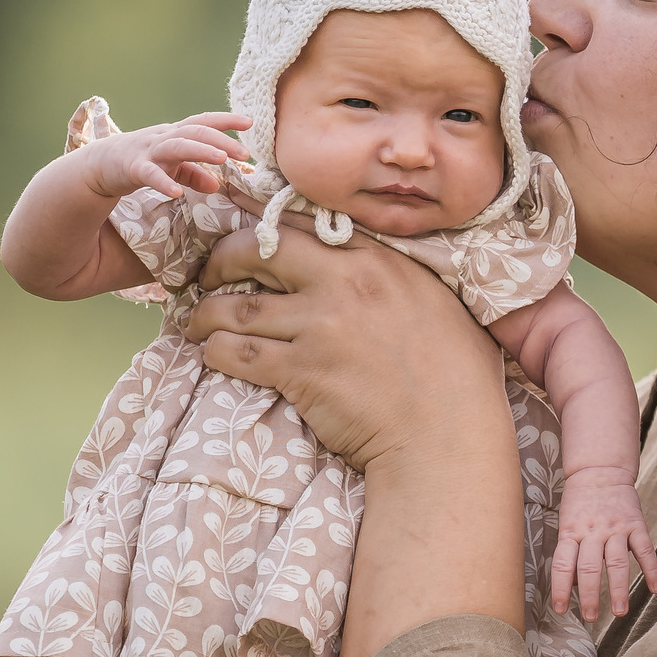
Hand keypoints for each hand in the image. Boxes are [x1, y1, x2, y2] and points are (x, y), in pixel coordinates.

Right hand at [78, 113, 251, 202]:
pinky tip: (176, 192)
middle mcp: (164, 137)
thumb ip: (194, 173)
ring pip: (177, 146)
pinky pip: (150, 174)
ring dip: (200, 151)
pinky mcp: (133, 168)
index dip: (226, 120)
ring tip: (221, 158)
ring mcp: (148, 151)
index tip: (250, 122)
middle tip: (245, 153)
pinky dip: (163, 182)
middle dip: (221, 139)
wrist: (99, 165)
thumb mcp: (171, 167)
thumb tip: (217, 185)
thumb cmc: (141, 162)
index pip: (203, 122)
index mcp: (176, 134)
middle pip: (195, 131)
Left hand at [185, 221, 511, 474]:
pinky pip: (235, 351)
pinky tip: (213, 355)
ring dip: (206, 314)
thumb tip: (369, 265)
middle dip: (221, 260)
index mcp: (378, 260)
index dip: (262, 221)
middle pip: (257, 250)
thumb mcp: (437, 302)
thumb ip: (397, 276)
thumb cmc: (458, 376)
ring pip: (235, 306)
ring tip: (199, 324)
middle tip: (210, 277)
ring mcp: (320, 326)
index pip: (302, 222)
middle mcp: (345, 283)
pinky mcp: (302, 371)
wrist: (448, 436)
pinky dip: (215, 351)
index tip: (242, 226)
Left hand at [552, 470, 656, 622]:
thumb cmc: (580, 504)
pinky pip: (644, 550)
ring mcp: (615, 528)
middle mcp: (592, 532)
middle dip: (590, 596)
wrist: (601, 471)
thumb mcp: (567, 525)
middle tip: (591, 618)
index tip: (561, 610)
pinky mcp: (635, 525)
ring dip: (618, 590)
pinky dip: (652, 570)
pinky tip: (656, 589)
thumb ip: (570, 554)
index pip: (562, 565)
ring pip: (616, 563)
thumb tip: (571, 586)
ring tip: (619, 613)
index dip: (560, 589)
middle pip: (589, 568)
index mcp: (571, 533)